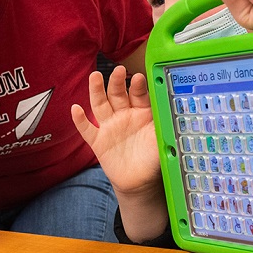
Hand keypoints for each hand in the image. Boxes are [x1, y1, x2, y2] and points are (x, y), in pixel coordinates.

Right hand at [70, 67, 161, 195]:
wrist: (140, 182)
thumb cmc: (153, 158)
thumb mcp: (163, 141)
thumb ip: (166, 126)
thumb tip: (176, 113)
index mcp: (142, 112)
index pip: (138, 94)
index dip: (137, 86)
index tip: (138, 78)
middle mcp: (124, 115)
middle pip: (118, 94)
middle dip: (117, 81)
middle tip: (118, 70)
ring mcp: (109, 126)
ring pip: (101, 105)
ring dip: (97, 91)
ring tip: (95, 77)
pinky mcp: (98, 141)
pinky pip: (87, 129)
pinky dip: (80, 120)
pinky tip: (76, 109)